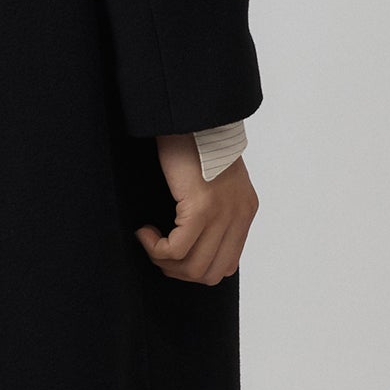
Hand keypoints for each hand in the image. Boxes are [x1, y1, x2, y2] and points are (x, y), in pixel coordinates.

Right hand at [134, 132, 258, 283]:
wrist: (192, 116)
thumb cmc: (194, 143)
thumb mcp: (215, 182)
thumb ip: (214, 211)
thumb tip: (193, 242)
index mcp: (244, 212)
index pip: (227, 265)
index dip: (196, 266)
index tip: (175, 249)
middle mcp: (239, 216)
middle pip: (211, 274)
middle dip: (179, 271)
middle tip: (158, 250)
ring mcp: (223, 214)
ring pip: (194, 267)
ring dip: (164, 260)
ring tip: (151, 239)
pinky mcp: (202, 208)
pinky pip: (176, 249)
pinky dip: (155, 247)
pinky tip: (145, 230)